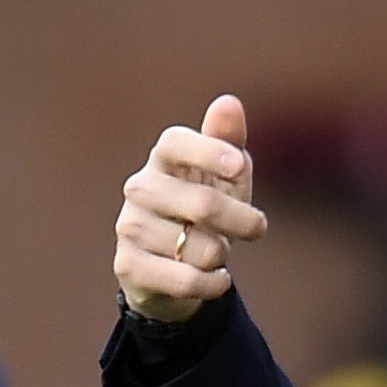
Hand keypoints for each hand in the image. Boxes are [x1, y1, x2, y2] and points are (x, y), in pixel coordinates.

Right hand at [114, 95, 268, 322]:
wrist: (173, 269)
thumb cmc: (204, 213)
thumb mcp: (224, 179)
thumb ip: (228, 142)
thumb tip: (229, 102)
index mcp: (162, 160)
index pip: (174, 143)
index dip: (207, 152)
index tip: (239, 166)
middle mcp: (139, 189)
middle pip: (203, 204)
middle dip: (243, 221)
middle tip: (257, 228)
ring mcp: (130, 227)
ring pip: (200, 248)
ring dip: (222, 255)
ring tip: (214, 252)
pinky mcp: (129, 266)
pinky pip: (187, 280)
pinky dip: (213, 284)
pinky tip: (216, 278)